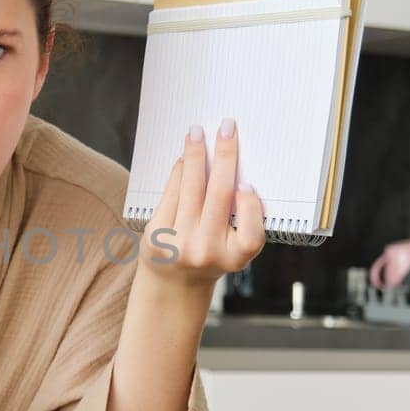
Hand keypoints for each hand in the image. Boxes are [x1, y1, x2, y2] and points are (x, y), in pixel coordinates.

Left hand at [141, 119, 264, 286]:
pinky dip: (179, 172)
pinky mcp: (157, 236)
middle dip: (225, 156)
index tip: (247, 182)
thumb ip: (241, 218)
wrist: (174, 282)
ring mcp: (180, 244)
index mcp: (235, 257)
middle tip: (227, 128)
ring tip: (197, 134)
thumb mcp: (234, 247)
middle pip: (220, 196)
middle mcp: (207, 252)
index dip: (251, 206)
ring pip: (191, 189)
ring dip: (195, 156)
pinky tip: (184, 158)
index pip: (252, 233)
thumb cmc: (211, 255)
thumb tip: (235, 167)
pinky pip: (171, 194)